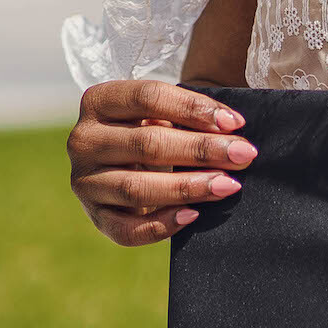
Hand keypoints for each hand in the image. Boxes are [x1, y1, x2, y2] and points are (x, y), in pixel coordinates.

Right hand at [67, 79, 256, 246]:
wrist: (125, 164)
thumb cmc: (153, 129)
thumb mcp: (164, 113)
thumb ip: (191, 116)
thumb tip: (234, 129)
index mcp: (99, 102)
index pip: (147, 97)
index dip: (193, 108)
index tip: (235, 122)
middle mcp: (84, 140)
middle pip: (146, 144)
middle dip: (201, 150)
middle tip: (243, 154)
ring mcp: (84, 181)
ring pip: (136, 188)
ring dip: (187, 187)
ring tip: (227, 185)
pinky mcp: (94, 216)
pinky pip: (126, 230)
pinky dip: (161, 225)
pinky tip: (193, 215)